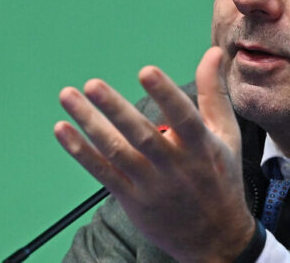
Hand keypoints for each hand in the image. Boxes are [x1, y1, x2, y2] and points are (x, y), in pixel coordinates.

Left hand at [54, 47, 254, 261]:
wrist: (215, 238)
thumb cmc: (221, 177)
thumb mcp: (226, 134)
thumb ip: (214, 92)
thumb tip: (213, 52)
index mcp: (202, 147)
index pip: (184, 117)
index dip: (165, 95)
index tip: (146, 71)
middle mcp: (175, 166)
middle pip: (141, 136)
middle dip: (115, 109)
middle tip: (92, 84)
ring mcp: (151, 185)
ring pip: (116, 152)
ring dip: (90, 124)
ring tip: (69, 96)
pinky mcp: (132, 199)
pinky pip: (103, 173)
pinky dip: (81, 152)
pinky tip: (63, 130)